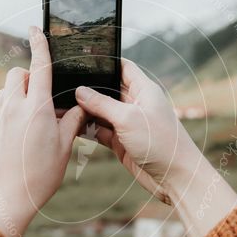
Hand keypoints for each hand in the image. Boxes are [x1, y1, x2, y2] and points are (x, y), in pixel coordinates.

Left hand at [0, 26, 85, 236]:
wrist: (3, 203)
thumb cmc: (39, 178)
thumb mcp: (64, 150)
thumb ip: (71, 122)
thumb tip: (77, 108)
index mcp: (36, 108)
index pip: (39, 66)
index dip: (39, 44)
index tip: (35, 29)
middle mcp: (11, 108)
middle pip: (15, 75)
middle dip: (27, 78)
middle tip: (40, 99)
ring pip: (4, 95)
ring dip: (16, 99)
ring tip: (29, 126)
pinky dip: (6, 123)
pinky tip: (13, 148)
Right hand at [75, 60, 236, 236]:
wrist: (175, 178)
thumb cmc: (161, 143)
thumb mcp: (128, 119)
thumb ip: (102, 104)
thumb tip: (80, 91)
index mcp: (144, 90)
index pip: (123, 67)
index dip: (105, 62)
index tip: (83, 58)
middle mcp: (136, 104)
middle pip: (107, 89)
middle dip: (88, 88)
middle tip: (63, 84)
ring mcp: (128, 124)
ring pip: (101, 112)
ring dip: (84, 110)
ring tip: (61, 105)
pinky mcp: (122, 142)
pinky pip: (100, 131)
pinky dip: (87, 129)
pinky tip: (71, 125)